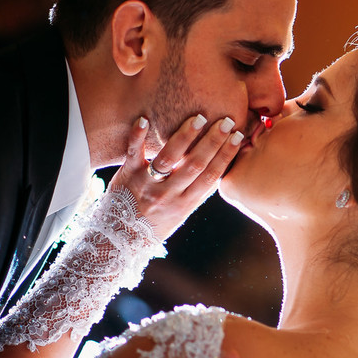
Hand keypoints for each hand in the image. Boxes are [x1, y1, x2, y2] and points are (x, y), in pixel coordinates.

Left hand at [109, 114, 243, 238]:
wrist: (119, 238)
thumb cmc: (155, 223)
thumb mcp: (181, 212)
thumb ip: (198, 191)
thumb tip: (221, 167)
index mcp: (185, 203)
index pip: (211, 176)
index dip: (226, 156)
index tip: (238, 137)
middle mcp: (168, 194)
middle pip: (195, 165)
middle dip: (213, 142)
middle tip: (227, 121)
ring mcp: (147, 184)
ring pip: (169, 158)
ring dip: (185, 137)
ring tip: (199, 118)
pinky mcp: (128, 175)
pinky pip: (133, 154)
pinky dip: (138, 136)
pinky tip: (145, 119)